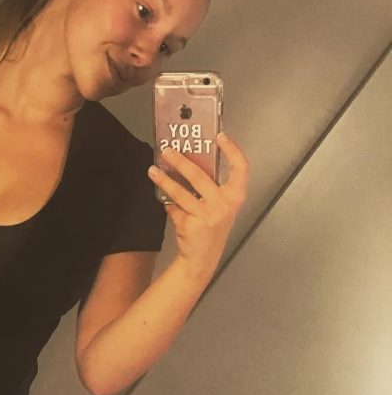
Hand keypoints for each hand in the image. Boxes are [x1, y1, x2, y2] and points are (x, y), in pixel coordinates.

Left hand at [148, 131, 248, 280]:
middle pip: (199, 176)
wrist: (203, 257)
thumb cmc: (212, 227)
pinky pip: (174, 208)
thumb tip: (189, 161)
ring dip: (164, 180)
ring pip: (180, 192)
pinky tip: (164, 201)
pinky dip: (168, 204)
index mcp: (236, 196)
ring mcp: (207, 215)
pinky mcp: (191, 224)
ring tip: (153, 171)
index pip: (241, 168)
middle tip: (167, 151)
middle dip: (180, 161)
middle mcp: (224, 204)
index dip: (232, 150)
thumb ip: (211, 187)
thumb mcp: (220, 206)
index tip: (220, 136)